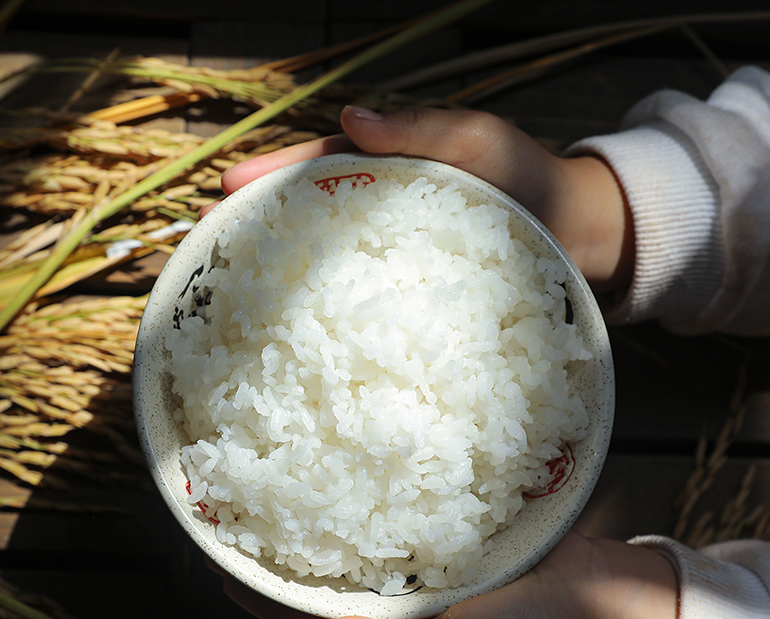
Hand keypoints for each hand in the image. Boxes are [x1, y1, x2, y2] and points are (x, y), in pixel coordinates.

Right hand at [211, 105, 634, 292]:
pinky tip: (308, 326)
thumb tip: (351, 118)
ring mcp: (399, 254)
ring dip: (289, 271)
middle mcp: (387, 210)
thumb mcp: (479, 142)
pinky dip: (336, 307)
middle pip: (314, 214)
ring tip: (242, 290)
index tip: (226, 188)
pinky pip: (368, 296)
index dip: (273, 176)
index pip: (321, 166)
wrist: (579, 236)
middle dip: (264, 224)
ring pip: (334, 257)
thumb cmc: (533, 180)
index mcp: (394, 165)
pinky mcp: (417, 293)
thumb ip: (423, 129)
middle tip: (214, 242)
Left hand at [213, 530, 676, 618]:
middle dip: (280, 558)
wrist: (593, 596)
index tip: (221, 571)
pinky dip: (362, 505)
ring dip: (316, 527)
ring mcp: (415, 574)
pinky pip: (388, 522)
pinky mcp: (438, 542)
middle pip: (321, 584)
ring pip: (349, 550)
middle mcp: (393, 609)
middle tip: (240, 518)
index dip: (263, 605)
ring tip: (279, 490)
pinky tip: (343, 475)